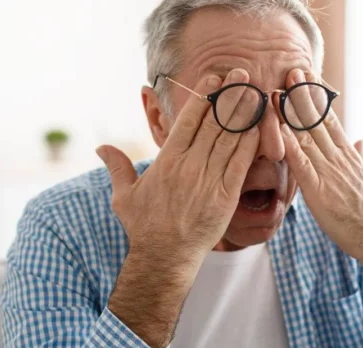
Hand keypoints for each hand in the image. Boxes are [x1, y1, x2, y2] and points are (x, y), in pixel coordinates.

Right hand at [98, 69, 259, 347]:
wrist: (164, 258)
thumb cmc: (144, 227)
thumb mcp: (124, 196)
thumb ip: (117, 167)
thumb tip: (101, 147)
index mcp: (167, 161)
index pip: (188, 120)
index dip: (204, 97)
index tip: (215, 79)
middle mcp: (189, 166)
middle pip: (214, 123)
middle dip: (229, 96)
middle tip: (242, 73)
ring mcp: (209, 181)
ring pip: (230, 139)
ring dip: (244, 113)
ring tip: (255, 91)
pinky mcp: (226, 197)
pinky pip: (241, 164)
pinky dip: (251, 143)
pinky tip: (260, 126)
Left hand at [280, 69, 362, 300]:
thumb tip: (362, 142)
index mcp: (350, 156)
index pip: (330, 120)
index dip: (316, 98)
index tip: (307, 77)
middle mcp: (340, 159)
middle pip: (318, 121)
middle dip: (303, 95)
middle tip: (291, 68)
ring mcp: (330, 174)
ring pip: (307, 138)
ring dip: (291, 115)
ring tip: (278, 90)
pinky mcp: (321, 193)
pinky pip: (302, 166)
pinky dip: (290, 148)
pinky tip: (279, 132)